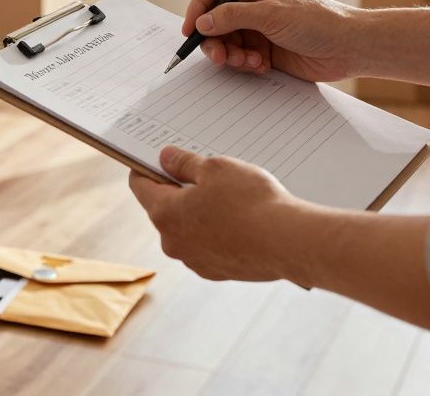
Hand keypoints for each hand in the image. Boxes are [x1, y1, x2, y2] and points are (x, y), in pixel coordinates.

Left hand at [128, 146, 316, 282]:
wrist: (288, 242)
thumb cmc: (250, 201)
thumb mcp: (215, 168)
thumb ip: (184, 163)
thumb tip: (165, 158)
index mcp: (164, 214)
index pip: (140, 186)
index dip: (147, 168)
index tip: (158, 159)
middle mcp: (172, 242)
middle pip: (165, 209)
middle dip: (179, 191)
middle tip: (204, 175)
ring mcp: (194, 261)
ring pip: (188, 229)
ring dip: (200, 214)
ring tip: (229, 198)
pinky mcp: (217, 272)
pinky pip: (208, 246)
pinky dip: (217, 233)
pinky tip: (240, 221)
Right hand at [183, 0, 357, 81]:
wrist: (348, 48)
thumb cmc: (319, 20)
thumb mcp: (272, 14)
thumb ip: (233, 16)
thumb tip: (202, 22)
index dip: (198, 8)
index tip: (191, 29)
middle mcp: (253, 6)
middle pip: (214, 21)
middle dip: (214, 40)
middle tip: (219, 56)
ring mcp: (258, 30)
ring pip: (225, 43)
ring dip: (230, 55)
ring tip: (248, 61)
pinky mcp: (264, 52)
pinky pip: (240, 59)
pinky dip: (244, 64)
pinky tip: (261, 65)